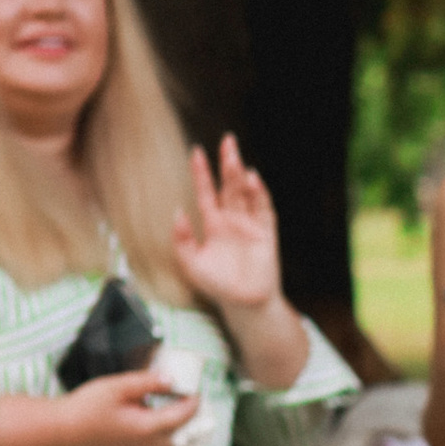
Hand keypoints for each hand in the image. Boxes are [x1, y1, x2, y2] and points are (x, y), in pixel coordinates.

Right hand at [60, 366, 201, 445]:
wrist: (60, 432)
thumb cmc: (85, 407)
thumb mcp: (117, 387)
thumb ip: (147, 382)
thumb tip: (171, 379)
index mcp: (148, 428)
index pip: (184, 415)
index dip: (194, 399)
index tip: (196, 384)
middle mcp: (148, 445)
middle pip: (182, 431)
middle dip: (190, 413)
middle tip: (189, 393)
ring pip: (169, 439)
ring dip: (175, 421)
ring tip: (173, 400)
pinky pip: (155, 442)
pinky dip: (162, 428)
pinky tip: (150, 412)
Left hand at [171, 137, 281, 317]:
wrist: (244, 304)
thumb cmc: (218, 285)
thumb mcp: (191, 264)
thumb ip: (182, 240)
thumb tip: (178, 212)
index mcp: (213, 224)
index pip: (206, 192)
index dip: (201, 173)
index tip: (196, 152)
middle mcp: (232, 220)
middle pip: (229, 186)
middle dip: (228, 164)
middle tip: (228, 141)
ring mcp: (250, 225)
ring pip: (246, 193)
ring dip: (241, 176)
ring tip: (236, 159)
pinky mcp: (266, 233)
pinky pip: (263, 210)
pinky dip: (259, 194)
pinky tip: (253, 180)